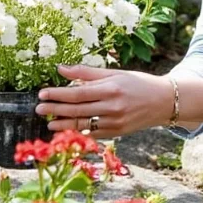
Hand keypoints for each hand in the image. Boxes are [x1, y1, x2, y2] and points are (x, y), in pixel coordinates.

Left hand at [36, 64, 171, 138]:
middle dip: (56, 109)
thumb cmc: (137, 83)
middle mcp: (113, 107)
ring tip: (49, 122)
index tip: (42, 93)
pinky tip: (68, 128)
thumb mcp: (115, 73)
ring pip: (84, 124)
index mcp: (111, 89)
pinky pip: (94, 133)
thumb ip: (87, 73)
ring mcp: (115, 122)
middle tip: (38, 108)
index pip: (78, 93)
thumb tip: (61, 69)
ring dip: (64, 124)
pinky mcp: (118, 133)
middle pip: (77, 109)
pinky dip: (80, 130)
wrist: (164, 102)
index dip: (58, 94)